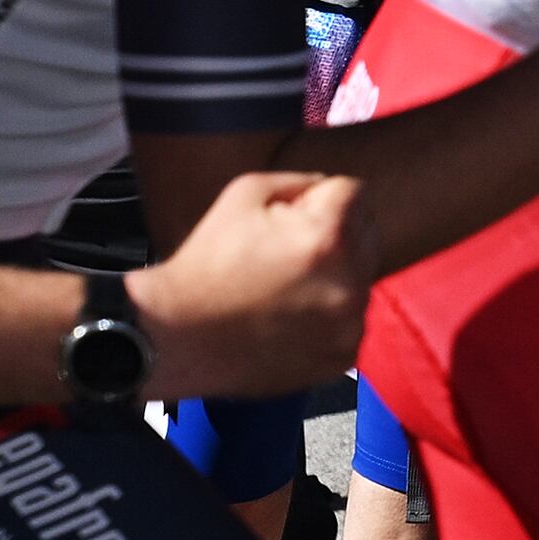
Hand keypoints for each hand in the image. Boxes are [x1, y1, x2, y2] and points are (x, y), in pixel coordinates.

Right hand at [132, 172, 374, 399]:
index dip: (319, 201)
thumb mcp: (242, 196)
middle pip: (367, 236)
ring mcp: (349, 324)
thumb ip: (299, 183)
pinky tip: (290, 321)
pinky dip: (329, 318)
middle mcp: (349, 282)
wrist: (172, 339)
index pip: (355, 193)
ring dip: (335, 278)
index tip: (289, 222)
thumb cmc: (204, 263)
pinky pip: (351, 322)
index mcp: (328, 237)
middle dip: (334, 236)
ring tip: (284, 291)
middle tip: (286, 257)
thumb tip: (331, 189)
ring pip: (361, 280)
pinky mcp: (342, 356)